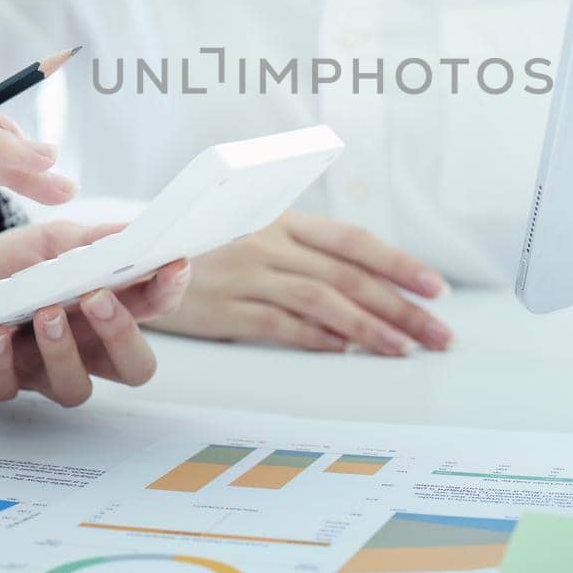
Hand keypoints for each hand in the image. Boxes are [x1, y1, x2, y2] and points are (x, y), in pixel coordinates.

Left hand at [0, 222, 189, 406]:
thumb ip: (91, 241)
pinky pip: (9, 387)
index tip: (171, 263)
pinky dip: (3, 358)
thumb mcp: (51, 241)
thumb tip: (134, 230)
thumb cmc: (11, 267)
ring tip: (45, 312)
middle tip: (98, 297)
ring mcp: (45, 371)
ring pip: (76, 388)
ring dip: (64, 350)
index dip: (169, 290)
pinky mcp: (0, 382)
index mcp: (107, 309)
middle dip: (123, 336)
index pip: (154, 308)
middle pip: (134, 368)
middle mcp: (87, 348)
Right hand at [143, 211, 451, 354]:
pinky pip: (278, 325)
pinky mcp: (224, 308)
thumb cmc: (206, 249)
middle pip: (347, 275)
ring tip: (403, 349)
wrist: (134, 257)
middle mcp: (269, 243)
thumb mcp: (254, 235)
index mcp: (282, 220)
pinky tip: (345, 352)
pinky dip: (315, 338)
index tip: (435, 288)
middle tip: (438, 333)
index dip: (397, 264)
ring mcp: (246, 275)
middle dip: (399, 306)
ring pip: (321, 300)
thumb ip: (302, 253)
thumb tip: (363, 284)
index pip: (352, 241)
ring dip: (367, 327)